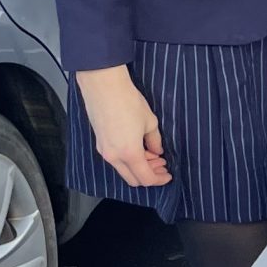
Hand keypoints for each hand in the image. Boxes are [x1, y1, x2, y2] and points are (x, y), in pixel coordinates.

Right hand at [76, 64, 167, 187]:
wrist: (103, 87)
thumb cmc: (127, 101)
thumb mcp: (150, 122)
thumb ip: (155, 141)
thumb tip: (157, 151)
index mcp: (129, 153)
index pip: (145, 179)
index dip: (159, 179)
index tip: (167, 175)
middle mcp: (114, 156)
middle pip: (133, 179)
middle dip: (149, 175)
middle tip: (162, 166)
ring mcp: (104, 150)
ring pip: (124, 170)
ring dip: (139, 167)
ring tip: (153, 155)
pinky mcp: (99, 143)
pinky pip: (116, 160)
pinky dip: (128, 160)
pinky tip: (139, 149)